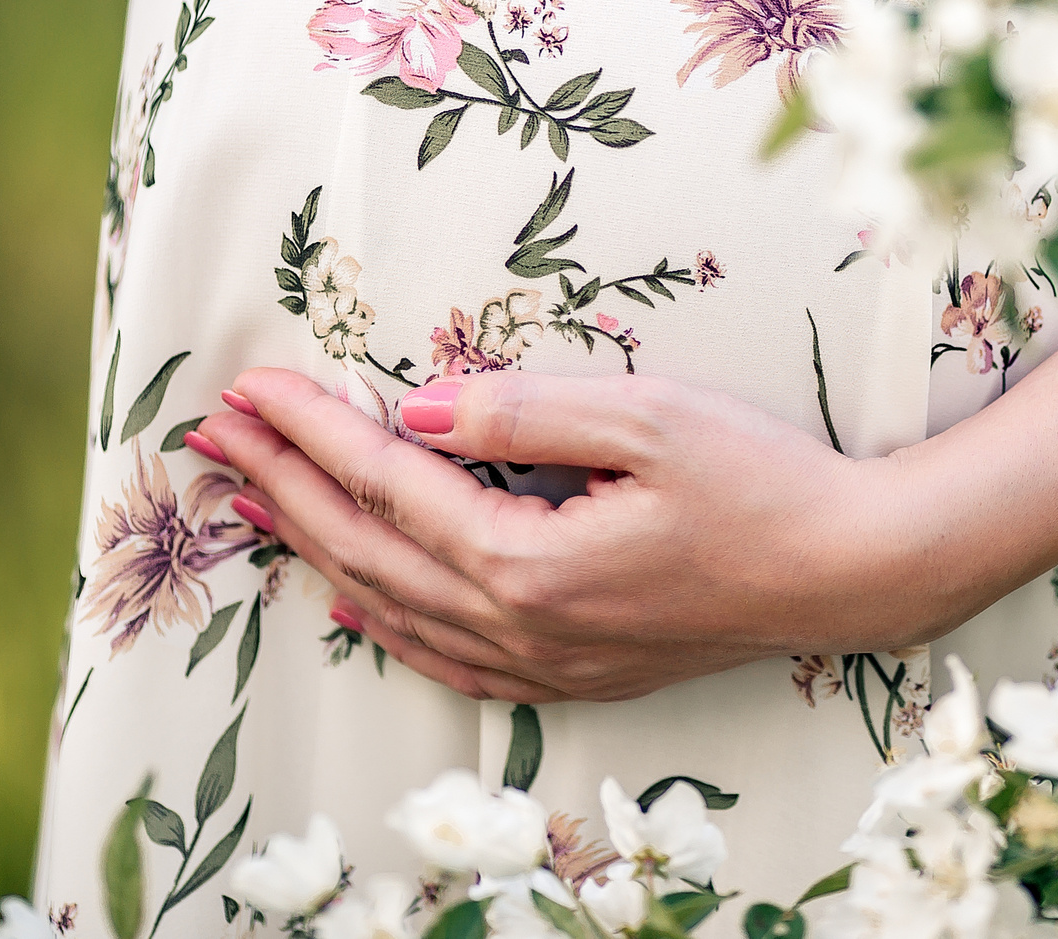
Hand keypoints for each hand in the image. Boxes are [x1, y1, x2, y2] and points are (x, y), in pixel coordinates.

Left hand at [191, 367, 968, 702]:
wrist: (848, 569)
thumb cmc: (761, 479)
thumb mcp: (648, 418)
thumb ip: (521, 411)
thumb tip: (417, 409)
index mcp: (527, 561)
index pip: (385, 484)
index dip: (308, 432)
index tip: (246, 387)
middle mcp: (520, 625)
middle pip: (365, 550)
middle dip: (280, 488)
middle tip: (210, 436)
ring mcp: (544, 660)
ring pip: (392, 606)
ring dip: (314, 548)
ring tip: (250, 501)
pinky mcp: (574, 671)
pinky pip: (445, 653)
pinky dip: (382, 617)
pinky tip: (351, 594)